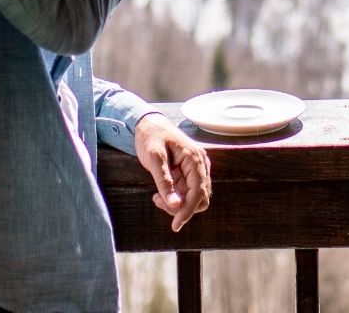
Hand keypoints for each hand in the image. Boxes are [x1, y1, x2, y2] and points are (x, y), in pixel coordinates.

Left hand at [133, 113, 210, 231]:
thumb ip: (164, 182)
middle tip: (159, 203)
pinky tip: (160, 194)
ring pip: (195, 197)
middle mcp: (201, 164)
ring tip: (157, 198)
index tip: (175, 226)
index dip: (188, 211)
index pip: (199, 192)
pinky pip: (188, 192)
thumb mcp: (154, 158)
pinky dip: (176, 198)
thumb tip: (175, 206)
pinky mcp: (189, 172)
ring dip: (178, 204)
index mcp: (195, 158)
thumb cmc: (150, 137)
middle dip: (182, 208)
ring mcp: (196, 168)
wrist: (148, 123)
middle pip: (201, 198)